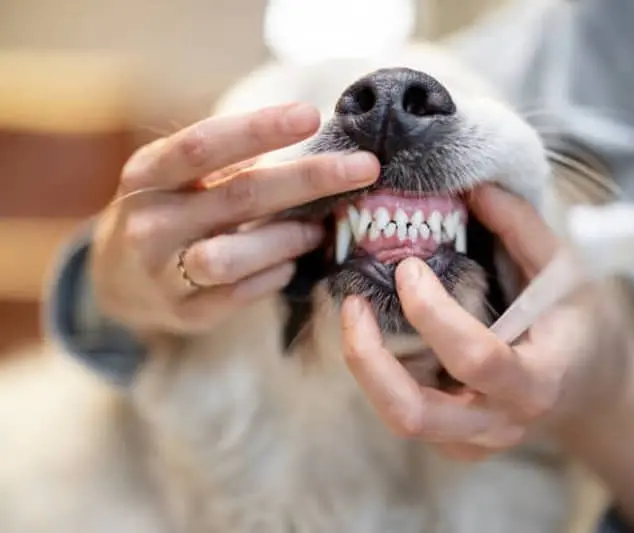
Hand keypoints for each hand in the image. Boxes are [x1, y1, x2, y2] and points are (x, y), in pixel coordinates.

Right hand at [91, 102, 379, 334]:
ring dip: (289, 239)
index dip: (258, 129)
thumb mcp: (181, 176)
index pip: (203, 145)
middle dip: (308, 180)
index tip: (311, 115)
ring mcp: (163, 273)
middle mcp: (150, 222)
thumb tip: (311, 136)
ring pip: (234, 257)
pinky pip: (238, 296)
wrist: (118, 278)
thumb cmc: (171, 210)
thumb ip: (231, 160)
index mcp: (148, 174)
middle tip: (364, 168)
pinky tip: (290, 264)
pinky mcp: (183, 313)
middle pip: (238, 197)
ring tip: (319, 231)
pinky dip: (273, 277)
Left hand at [341, 185, 633, 532]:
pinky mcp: (454, 443)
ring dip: (365, 367)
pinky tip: (379, 335)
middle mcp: (500, 422)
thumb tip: (473, 187)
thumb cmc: (579, 324)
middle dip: (369, 360)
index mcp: (537, 381)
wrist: (588, 386)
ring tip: (355, 313)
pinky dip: (381, 375)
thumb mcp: (566, 271)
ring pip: (399, 419)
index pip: (477, 358)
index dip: (433, 313)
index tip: (409, 267)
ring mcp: (473, 441)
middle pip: (415, 415)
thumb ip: (521, 228)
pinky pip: (405, 414)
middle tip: (352, 304)